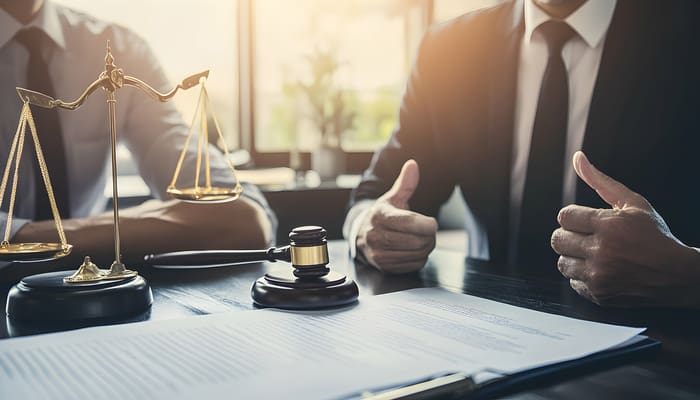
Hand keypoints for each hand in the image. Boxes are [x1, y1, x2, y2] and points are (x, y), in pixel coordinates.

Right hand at [356, 160, 437, 272]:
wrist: (360, 235)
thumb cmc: (382, 216)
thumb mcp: (392, 198)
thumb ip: (405, 183)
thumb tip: (412, 164)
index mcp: (380, 216)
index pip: (410, 223)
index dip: (427, 224)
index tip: (432, 222)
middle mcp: (376, 236)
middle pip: (417, 241)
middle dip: (429, 236)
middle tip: (427, 231)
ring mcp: (379, 253)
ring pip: (417, 254)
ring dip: (426, 247)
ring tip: (420, 239)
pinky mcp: (385, 267)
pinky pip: (413, 265)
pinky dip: (419, 258)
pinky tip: (413, 250)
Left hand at [551, 151, 699, 306]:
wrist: (679, 275)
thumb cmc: (655, 235)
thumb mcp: (633, 203)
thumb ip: (601, 181)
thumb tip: (577, 157)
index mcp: (609, 225)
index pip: (565, 216)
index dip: (575, 218)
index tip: (588, 222)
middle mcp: (602, 251)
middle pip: (558, 240)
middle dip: (570, 236)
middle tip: (588, 238)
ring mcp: (599, 276)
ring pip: (562, 263)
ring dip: (574, 257)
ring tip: (594, 254)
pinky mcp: (599, 295)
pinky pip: (573, 282)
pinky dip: (583, 277)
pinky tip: (602, 270)